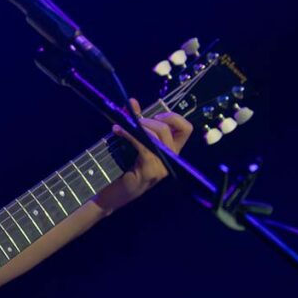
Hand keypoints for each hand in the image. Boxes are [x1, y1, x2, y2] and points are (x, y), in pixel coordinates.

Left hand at [92, 98, 192, 214]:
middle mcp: (170, 159)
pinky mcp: (150, 171)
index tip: (155, 115)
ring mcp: (161, 166)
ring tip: (123, 126)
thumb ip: (134, 123)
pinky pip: (144, 146)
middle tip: (133, 122)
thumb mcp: (131, 143)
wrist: (112, 196)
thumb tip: (132, 101)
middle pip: (167, 129)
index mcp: (170, 152)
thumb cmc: (121, 170)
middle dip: (149, 120)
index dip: (173, 117)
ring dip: (139, 127)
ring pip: (158, 137)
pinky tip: (118, 131)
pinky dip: (130, 135)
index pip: (186, 129)